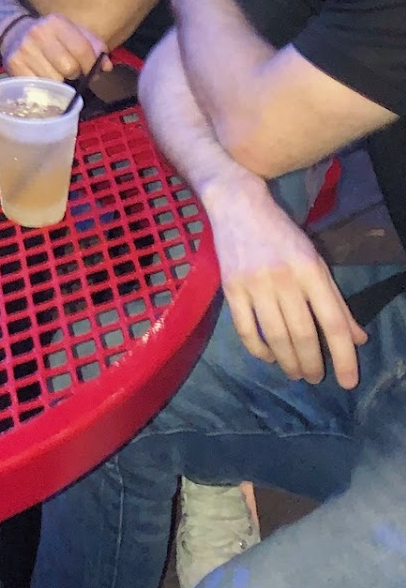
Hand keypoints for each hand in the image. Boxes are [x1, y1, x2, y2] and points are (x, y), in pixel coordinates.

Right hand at [1, 13, 110, 81]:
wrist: (13, 32)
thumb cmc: (51, 36)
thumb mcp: (72, 32)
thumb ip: (93, 46)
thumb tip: (106, 66)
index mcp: (56, 22)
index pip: (82, 49)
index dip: (92, 65)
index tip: (92, 71)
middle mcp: (38, 34)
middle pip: (69, 68)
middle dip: (75, 74)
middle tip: (70, 72)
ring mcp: (24, 50)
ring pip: (54, 81)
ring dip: (59, 83)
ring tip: (55, 74)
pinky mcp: (13, 65)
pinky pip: (38, 87)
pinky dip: (44, 88)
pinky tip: (43, 80)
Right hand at [201, 169, 367, 386]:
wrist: (237, 206)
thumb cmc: (281, 234)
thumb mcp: (315, 261)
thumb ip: (336, 301)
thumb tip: (357, 339)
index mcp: (310, 269)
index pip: (332, 321)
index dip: (343, 355)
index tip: (348, 381)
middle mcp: (284, 278)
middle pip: (303, 333)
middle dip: (312, 363)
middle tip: (316, 378)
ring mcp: (254, 283)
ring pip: (275, 336)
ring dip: (288, 362)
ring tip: (296, 373)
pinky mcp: (231, 288)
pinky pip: (246, 329)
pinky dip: (259, 350)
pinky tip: (269, 357)